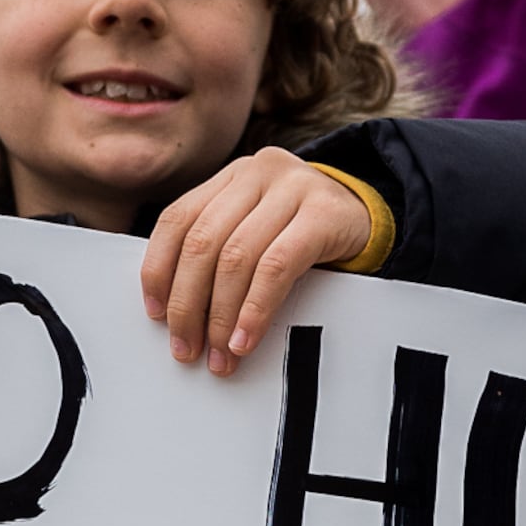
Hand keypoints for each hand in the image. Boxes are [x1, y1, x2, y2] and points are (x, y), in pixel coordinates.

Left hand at [141, 149, 379, 375]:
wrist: (369, 220)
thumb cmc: (304, 234)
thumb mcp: (257, 229)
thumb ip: (220, 250)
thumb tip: (173, 311)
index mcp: (231, 176)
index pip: (177, 220)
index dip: (159, 269)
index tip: (156, 314)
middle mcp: (257, 172)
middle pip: (203, 242)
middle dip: (188, 304)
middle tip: (187, 347)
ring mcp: (292, 186)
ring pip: (236, 257)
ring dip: (222, 316)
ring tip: (220, 354)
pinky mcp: (323, 212)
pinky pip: (276, 267)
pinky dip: (256, 309)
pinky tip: (247, 338)